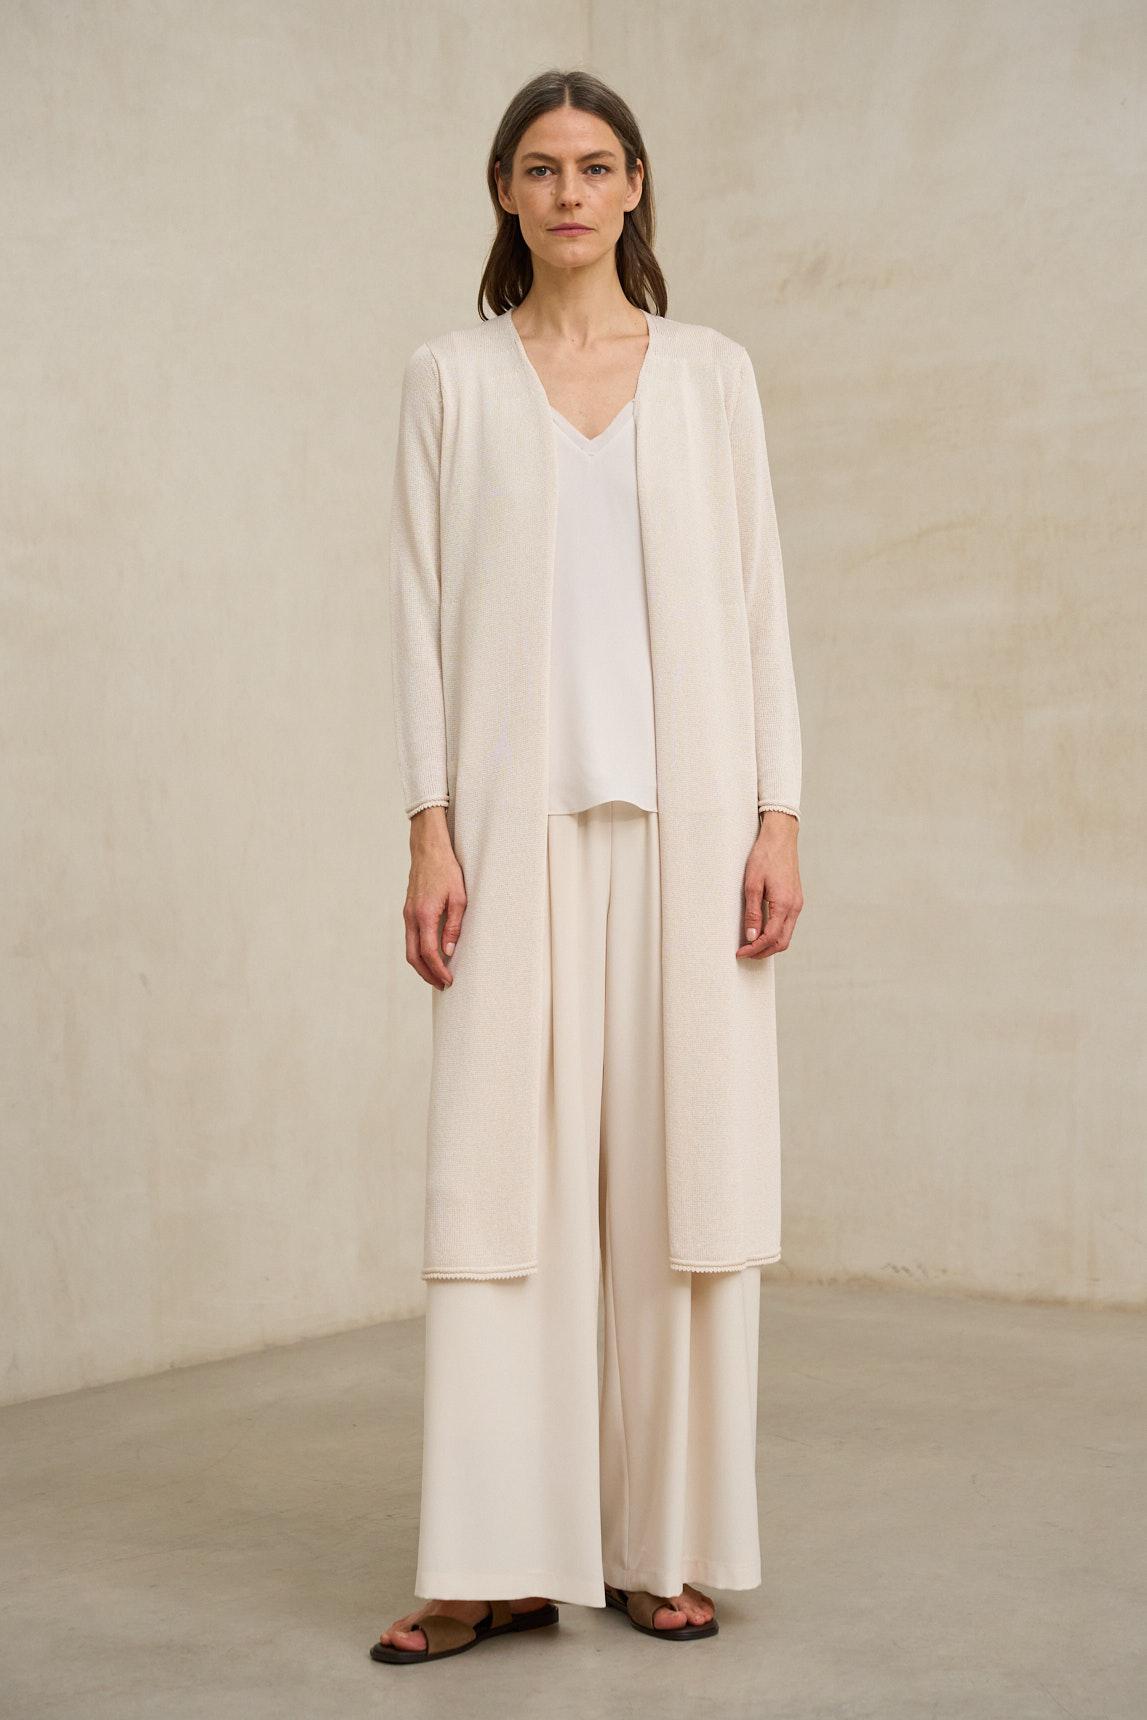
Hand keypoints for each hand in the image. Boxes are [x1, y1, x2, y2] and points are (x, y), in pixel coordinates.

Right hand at [403, 807, 466, 988]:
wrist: (428, 849)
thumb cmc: (447, 870)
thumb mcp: (459, 898)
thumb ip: (453, 926)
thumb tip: (449, 952)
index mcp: (424, 915)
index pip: (429, 952)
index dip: (438, 970)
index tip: (449, 981)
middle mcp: (411, 917)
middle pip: (413, 957)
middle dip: (427, 975)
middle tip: (442, 985)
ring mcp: (407, 914)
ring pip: (409, 949)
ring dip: (421, 966)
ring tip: (437, 976)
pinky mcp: (408, 911)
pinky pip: (410, 939)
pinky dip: (418, 953)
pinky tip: (430, 956)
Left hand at [737, 811, 801, 958]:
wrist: (780, 838)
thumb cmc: (765, 857)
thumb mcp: (752, 885)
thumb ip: (752, 913)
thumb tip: (751, 936)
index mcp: (784, 904)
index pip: (771, 937)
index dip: (755, 948)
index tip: (740, 952)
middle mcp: (795, 906)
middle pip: (783, 942)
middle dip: (764, 951)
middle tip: (745, 953)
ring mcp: (797, 903)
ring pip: (786, 934)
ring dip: (770, 943)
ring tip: (751, 944)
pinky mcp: (795, 899)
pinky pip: (787, 924)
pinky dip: (775, 932)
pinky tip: (761, 930)